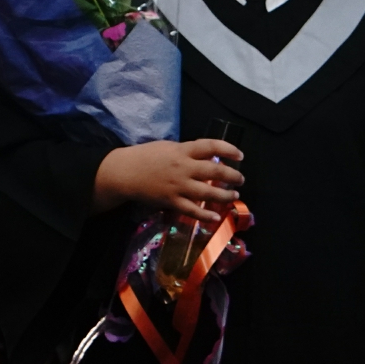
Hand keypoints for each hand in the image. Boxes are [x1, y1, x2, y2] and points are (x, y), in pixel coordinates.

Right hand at [93, 138, 243, 218]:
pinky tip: (216, 217)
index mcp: (182, 151)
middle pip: (215, 171)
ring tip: (234, 196)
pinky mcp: (171, 201)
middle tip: (240, 179)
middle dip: (232, 176)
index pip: (211, 146)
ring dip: (224, 195)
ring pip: (207, 192)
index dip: (228, 149)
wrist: (124, 172)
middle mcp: (183, 167)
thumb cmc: (146, 156)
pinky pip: (191, 209)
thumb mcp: (168, 147)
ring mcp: (178, 186)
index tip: (240, 155)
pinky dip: (205, 214)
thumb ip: (187, 151)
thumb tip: (207, 155)